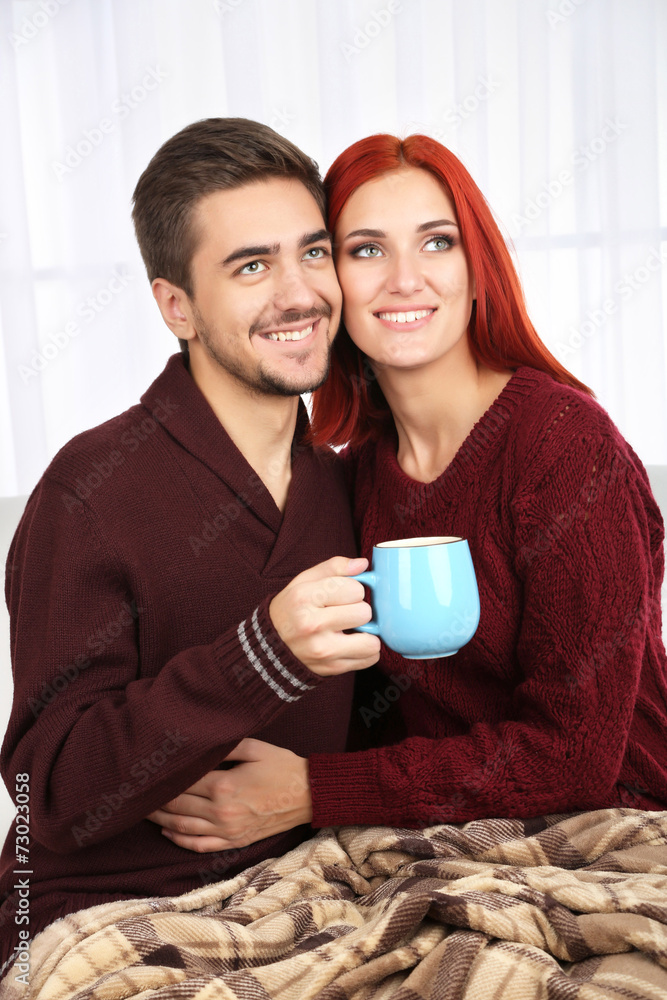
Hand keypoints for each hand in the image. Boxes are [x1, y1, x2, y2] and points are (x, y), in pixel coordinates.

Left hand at [146, 738, 311, 852]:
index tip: (145, 771)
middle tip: (135, 792)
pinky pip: (200, 845)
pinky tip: (168, 833)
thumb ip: (225, 745)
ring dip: (160, 821)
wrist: (310, 794)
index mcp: (224, 786)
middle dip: (154, 800)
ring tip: (144, 811)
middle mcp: (222, 812)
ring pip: (183, 829)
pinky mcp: (235, 842)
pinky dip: (180, 840)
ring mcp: (228, 831)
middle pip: (177, 807)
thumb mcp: (255, 748)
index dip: (161, 778)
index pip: (182, 783)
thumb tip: (199, 741)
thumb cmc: (283, 767)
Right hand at [270, 556, 379, 675]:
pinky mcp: (331, 668)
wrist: (268, 647)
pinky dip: (366, 651)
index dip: (353, 589)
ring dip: (367, 634)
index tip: (342, 594)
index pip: (355, 589)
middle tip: (345, 612)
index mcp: (304, 597)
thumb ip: (334, 567)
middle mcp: (311, 624)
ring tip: (352, 629)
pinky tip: (351, 643)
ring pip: (372, 641)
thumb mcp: (303, 581)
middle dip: (359, 610)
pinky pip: (369, 658)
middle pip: (364, 612)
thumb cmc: (290, 610)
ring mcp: (322, 650)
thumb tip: (363, 564)